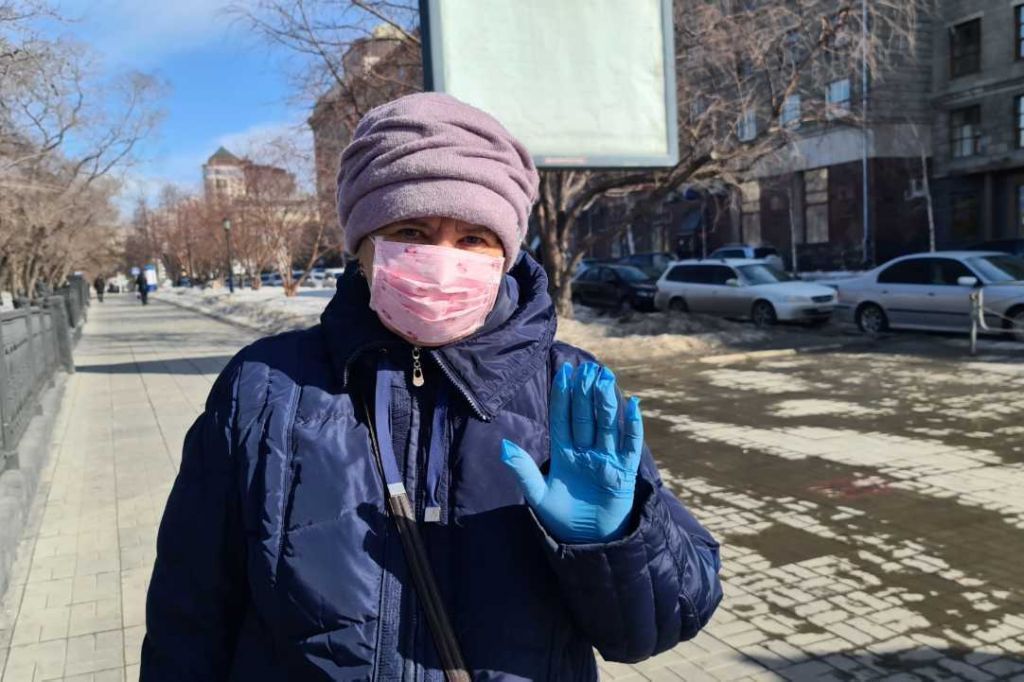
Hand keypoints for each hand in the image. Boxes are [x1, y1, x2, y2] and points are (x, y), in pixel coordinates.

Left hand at [501, 361, 643, 543]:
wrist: (588, 541)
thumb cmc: (562, 518)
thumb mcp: (539, 495)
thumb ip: (523, 470)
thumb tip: (504, 446)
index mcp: (564, 452)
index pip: (563, 418)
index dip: (563, 396)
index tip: (565, 373)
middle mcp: (585, 450)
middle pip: (585, 415)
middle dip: (586, 392)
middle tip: (588, 367)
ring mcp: (605, 459)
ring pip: (606, 424)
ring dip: (606, 401)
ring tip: (606, 377)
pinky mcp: (623, 471)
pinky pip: (629, 444)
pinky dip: (632, 426)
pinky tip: (633, 405)